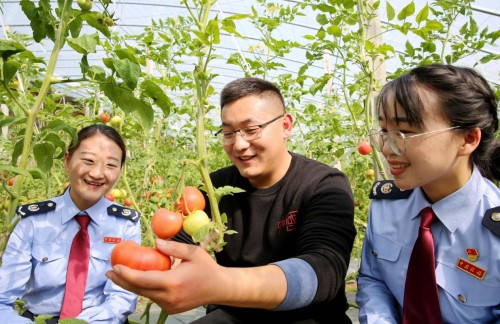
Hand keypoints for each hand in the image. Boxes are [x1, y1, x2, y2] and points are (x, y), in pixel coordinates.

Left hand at [106, 239, 226, 313]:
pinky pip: (153, 298)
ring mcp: (169, 305)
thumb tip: (155, 242)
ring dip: (132, 285)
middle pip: (139, 290)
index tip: (115, 266)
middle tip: (109, 272)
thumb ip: (173, 248)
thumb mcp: (193, 253)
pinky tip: (139, 280)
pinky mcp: (171, 309)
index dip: (126, 274)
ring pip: (145, 295)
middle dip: (122, 281)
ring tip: (120, 275)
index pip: (143, 280)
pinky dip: (145, 289)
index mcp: (173, 282)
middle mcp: (168, 297)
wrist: (220, 288)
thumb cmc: (207, 268)